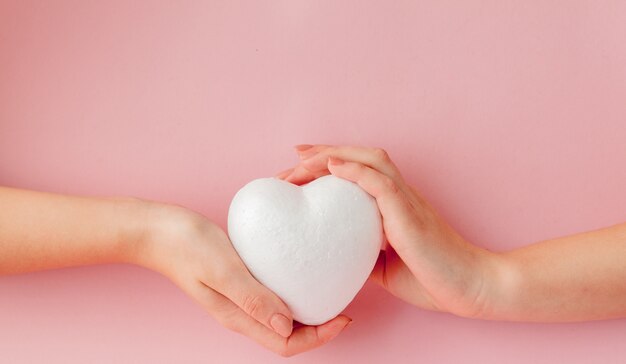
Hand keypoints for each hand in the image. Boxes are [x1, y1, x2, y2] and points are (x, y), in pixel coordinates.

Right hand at [135, 203, 350, 355]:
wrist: (157, 230)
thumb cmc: (185, 246)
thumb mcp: (221, 269)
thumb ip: (252, 297)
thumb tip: (287, 326)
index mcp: (238, 317)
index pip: (286, 343)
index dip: (319, 337)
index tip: (344, 316)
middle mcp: (242, 313)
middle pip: (288, 334)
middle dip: (320, 326)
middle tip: (344, 302)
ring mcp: (240, 297)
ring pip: (281, 315)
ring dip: (307, 307)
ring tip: (331, 286)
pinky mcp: (239, 280)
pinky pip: (272, 293)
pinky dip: (292, 287)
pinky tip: (303, 267)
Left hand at [276, 145, 506, 318]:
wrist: (472, 289)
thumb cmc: (434, 278)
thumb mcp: (386, 267)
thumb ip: (363, 254)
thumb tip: (335, 254)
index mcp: (395, 206)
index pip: (360, 172)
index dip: (330, 163)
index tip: (298, 166)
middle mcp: (400, 196)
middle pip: (361, 158)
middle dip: (324, 153)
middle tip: (293, 157)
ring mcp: (407, 202)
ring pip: (371, 161)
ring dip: (334, 156)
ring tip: (303, 159)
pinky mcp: (411, 215)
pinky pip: (382, 184)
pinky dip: (356, 172)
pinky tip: (334, 167)